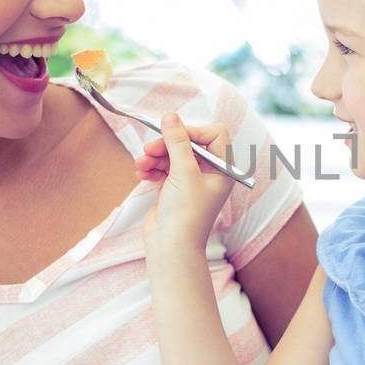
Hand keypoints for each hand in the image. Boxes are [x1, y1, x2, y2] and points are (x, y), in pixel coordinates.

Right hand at [137, 113, 235, 256]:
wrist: (171, 248)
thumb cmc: (186, 214)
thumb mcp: (183, 172)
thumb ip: (177, 142)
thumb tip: (170, 116)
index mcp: (223, 169)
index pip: (214, 135)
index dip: (193, 131)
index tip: (173, 135)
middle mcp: (209, 174)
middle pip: (188, 143)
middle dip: (167, 144)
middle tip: (149, 149)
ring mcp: (190, 182)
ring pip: (172, 156)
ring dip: (154, 156)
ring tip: (141, 164)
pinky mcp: (173, 189)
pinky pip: (162, 169)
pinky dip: (151, 168)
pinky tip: (141, 173)